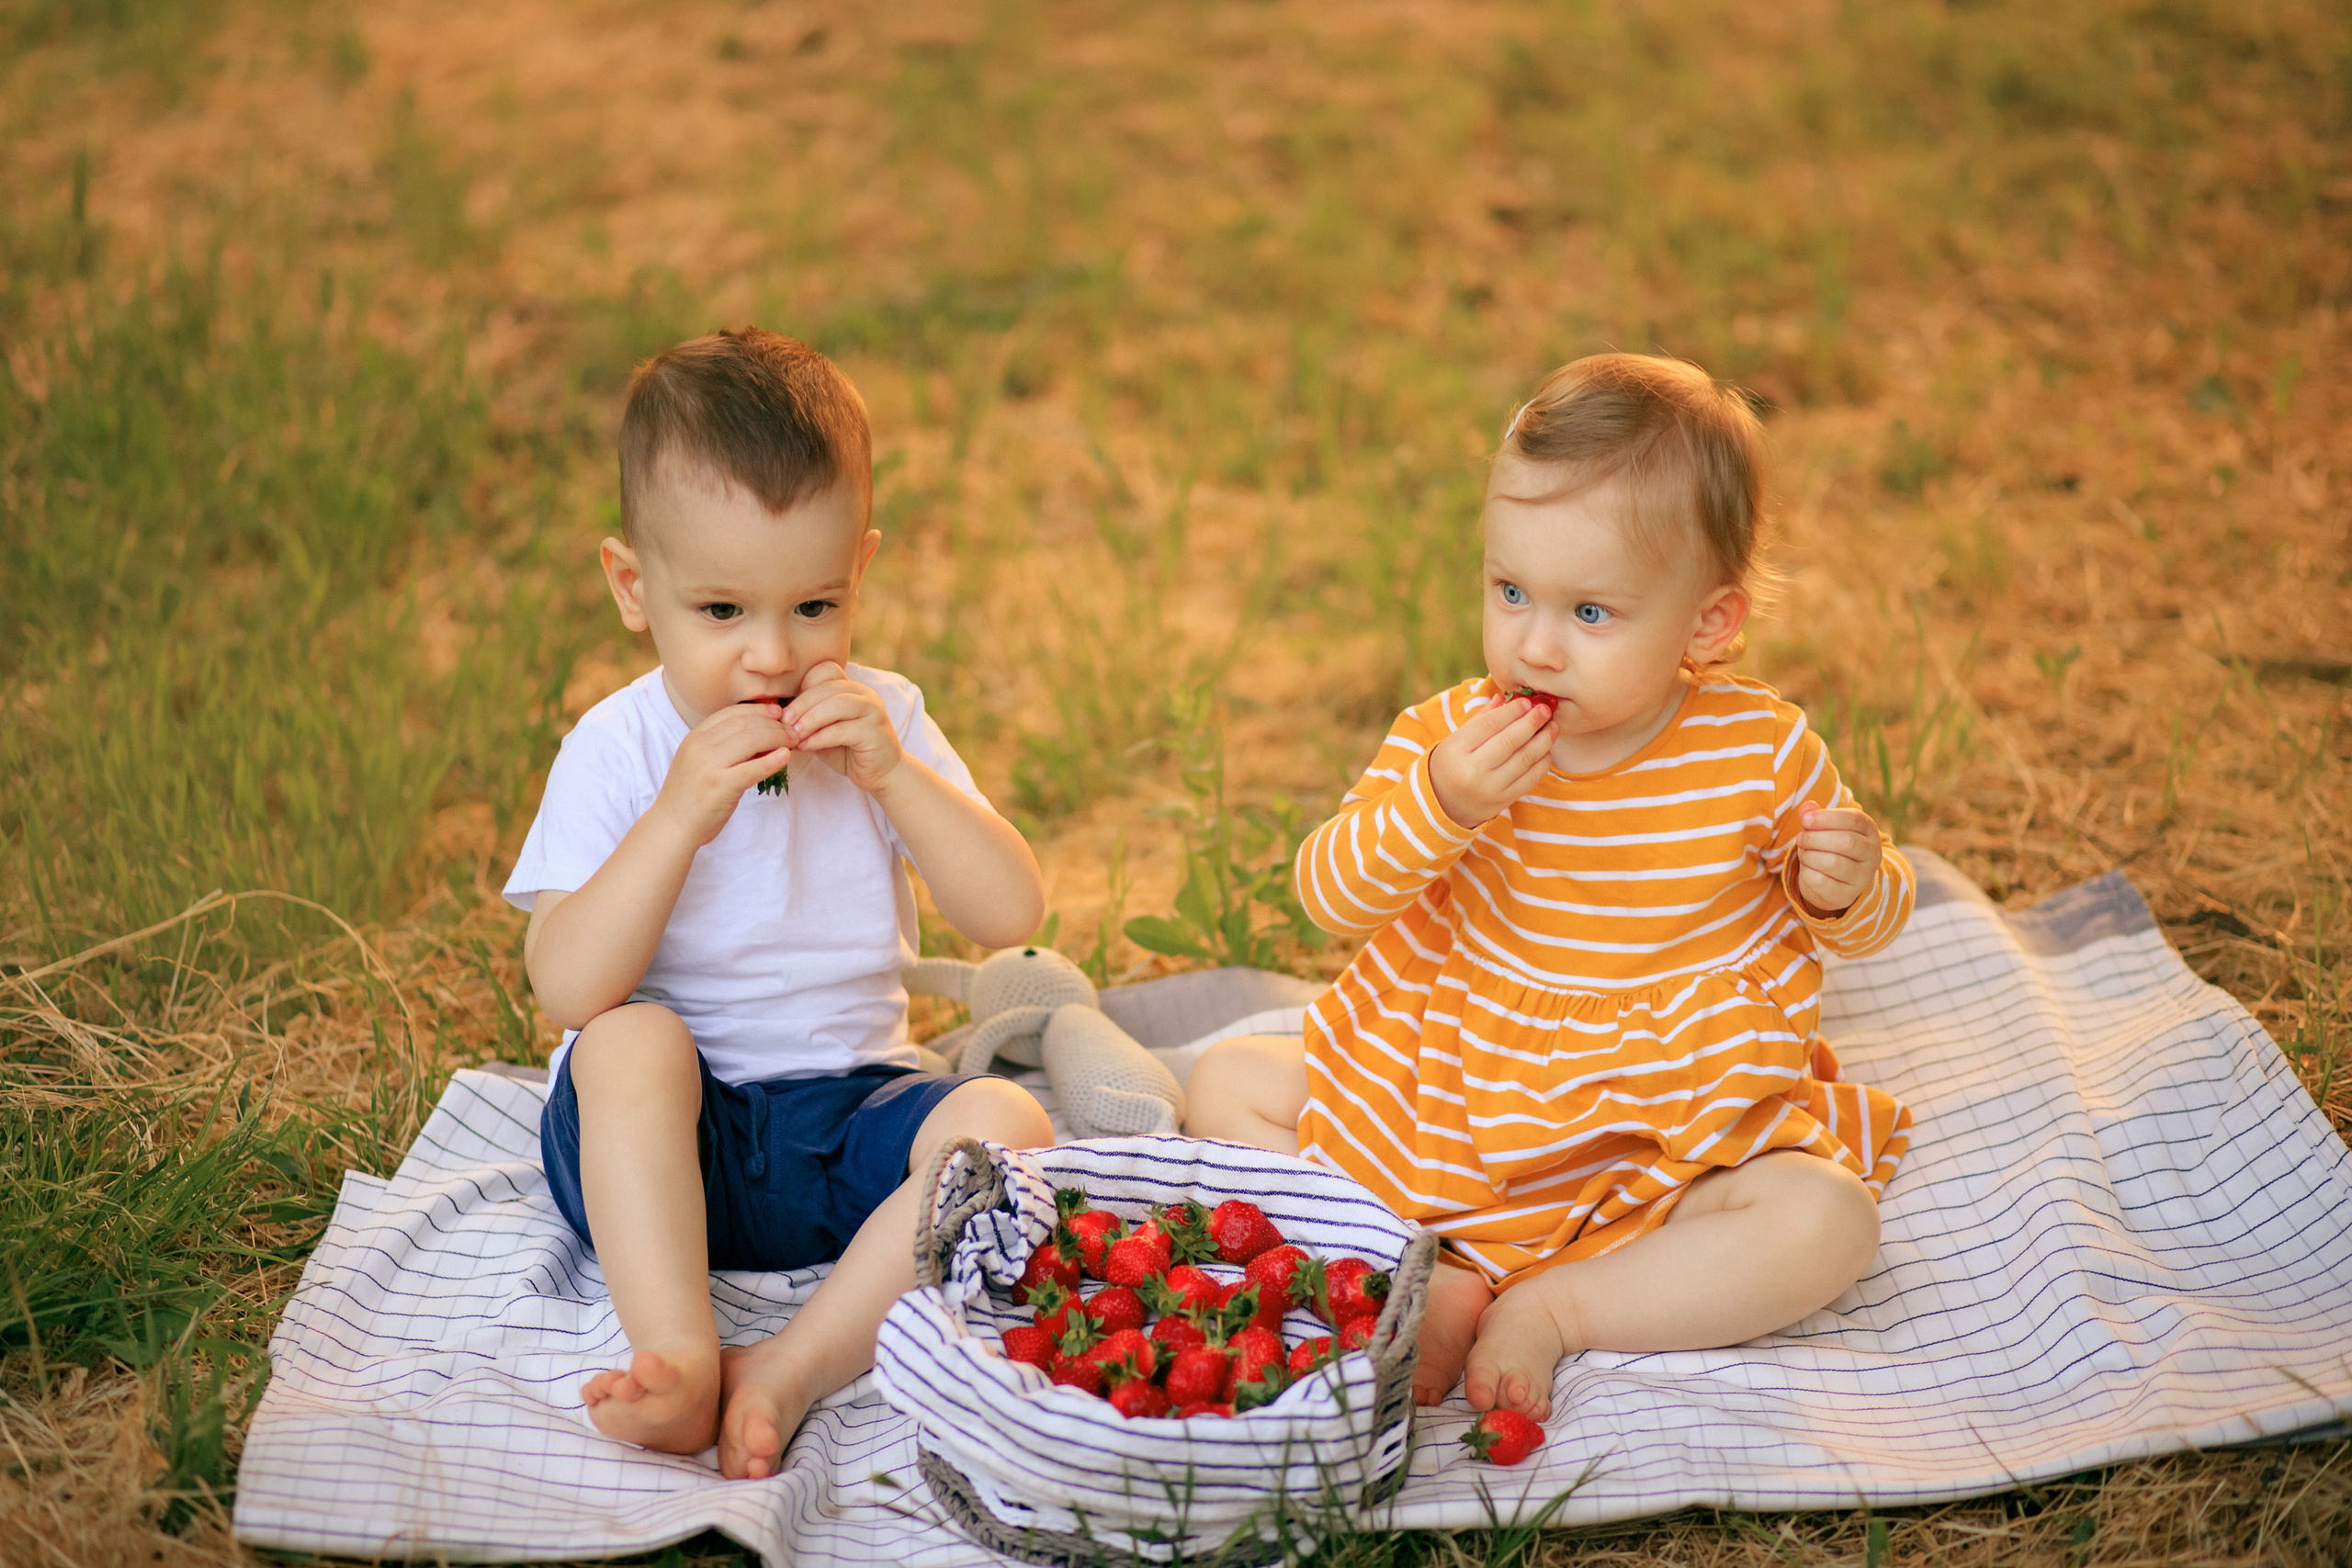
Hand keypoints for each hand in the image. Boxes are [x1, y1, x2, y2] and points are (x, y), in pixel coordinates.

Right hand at [649, 702, 793, 846]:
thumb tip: (763, 733)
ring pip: (751, 740)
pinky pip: (752, 768)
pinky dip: (772, 761)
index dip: (759, 710)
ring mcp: (709, 765)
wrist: (673, 825)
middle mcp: (700, 746)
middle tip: (792, 730)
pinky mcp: (720, 786)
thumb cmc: (692, 795)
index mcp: (695, 737)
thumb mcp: (702, 761)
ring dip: (778, 738)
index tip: (778, 713)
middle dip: (774, 724)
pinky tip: (785, 757)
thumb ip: (724, 747)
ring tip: (793, 742)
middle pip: (746, 724)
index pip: (732, 713)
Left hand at [781, 661, 903, 792]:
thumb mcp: (822, 729)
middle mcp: (863, 693)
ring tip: (793, 735)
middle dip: (801, 704)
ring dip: (810, 719)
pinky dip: (819, 738)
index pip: (825, 670)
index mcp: (850, 687)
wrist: (880, 773)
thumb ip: (807, 718)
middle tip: (783, 723)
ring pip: (836, 705)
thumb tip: (776, 714)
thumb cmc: (847, 750)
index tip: (787, 708)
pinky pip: (843, 729)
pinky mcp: (875, 731)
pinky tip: (806, 747)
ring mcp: (872, 710)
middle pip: (827, 687)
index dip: (803, 686)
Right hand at [1428, 696, 1556, 826]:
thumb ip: (1481, 718)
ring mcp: (1490, 787)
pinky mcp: (1504, 800)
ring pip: (1524, 759)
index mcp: (1457, 749)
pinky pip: (1530, 778)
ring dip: (1543, 740)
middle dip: (1532, 722)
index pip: (1489, 725)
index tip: (1527, 702)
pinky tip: (1546, 750)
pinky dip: (1542, 762)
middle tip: (1545, 710)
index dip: (1511, 711)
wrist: (1445, 803)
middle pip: (1509, 741)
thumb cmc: (1453, 763)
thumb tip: (1506, 698)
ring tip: (1552, 727)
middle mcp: (1473, 770)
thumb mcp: (1458, 739)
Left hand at [1792, 803, 1878, 917]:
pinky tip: (1807, 869)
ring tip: (1804, 853)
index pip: (1854, 819)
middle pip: (1845, 842)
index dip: (1827, 817)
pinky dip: (1806, 873)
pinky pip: (1820, 881)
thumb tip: (1807, 807)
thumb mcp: (1824, 827)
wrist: (1834, 882)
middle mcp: (1872, 854)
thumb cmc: (1829, 846)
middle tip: (1800, 838)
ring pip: (1832, 863)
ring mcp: (1862, 877)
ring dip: (1809, 855)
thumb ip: (1815, 816)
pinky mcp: (1846, 894)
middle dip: (1815, 838)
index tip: (1805, 819)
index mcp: (1869, 830)